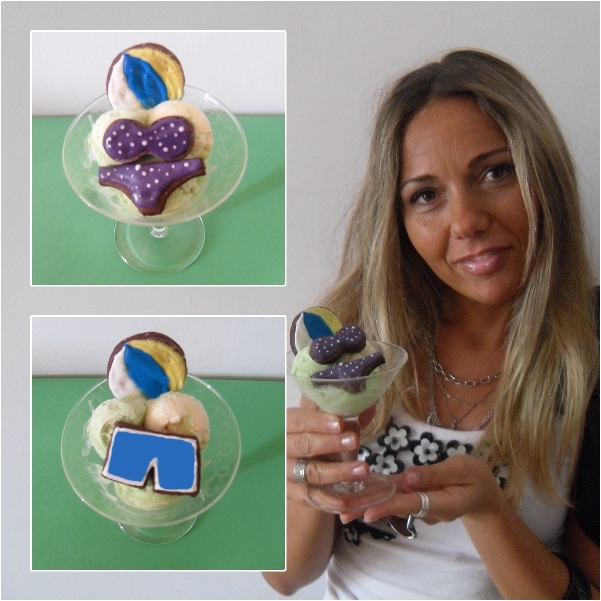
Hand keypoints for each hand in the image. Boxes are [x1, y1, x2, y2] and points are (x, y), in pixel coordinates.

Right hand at [287, 397, 372, 507]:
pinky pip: (310, 498)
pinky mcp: (292, 493)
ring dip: (337, 471)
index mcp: (286, 424)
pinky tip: (346, 500)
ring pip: (310, 473)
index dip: (318, 422)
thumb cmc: (312, 436)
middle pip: (303, 445)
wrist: (295, 462)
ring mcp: (285, 472)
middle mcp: (282, 448)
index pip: (298, 420)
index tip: (340, 423)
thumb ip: (342, 414)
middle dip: (330, 444)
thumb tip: (368, 403)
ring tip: (362, 469)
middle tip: (354, 441)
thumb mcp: (322, 423)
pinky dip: (328, 500)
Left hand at [340, 454, 504, 523]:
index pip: (409, 505)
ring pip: (390, 501)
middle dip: (367, 508)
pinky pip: (395, 494)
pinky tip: (357, 492)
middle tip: (341, 514)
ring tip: (341, 506)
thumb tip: (409, 477)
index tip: (367, 513)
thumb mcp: (462, 470)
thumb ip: (435, 474)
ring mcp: (419, 503)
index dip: (387, 507)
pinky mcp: (415, 494)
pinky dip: (376, 493)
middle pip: (393, 506)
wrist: (483, 495)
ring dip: (366, 503)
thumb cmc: (477, 479)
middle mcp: (425, 507)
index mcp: (439, 503)